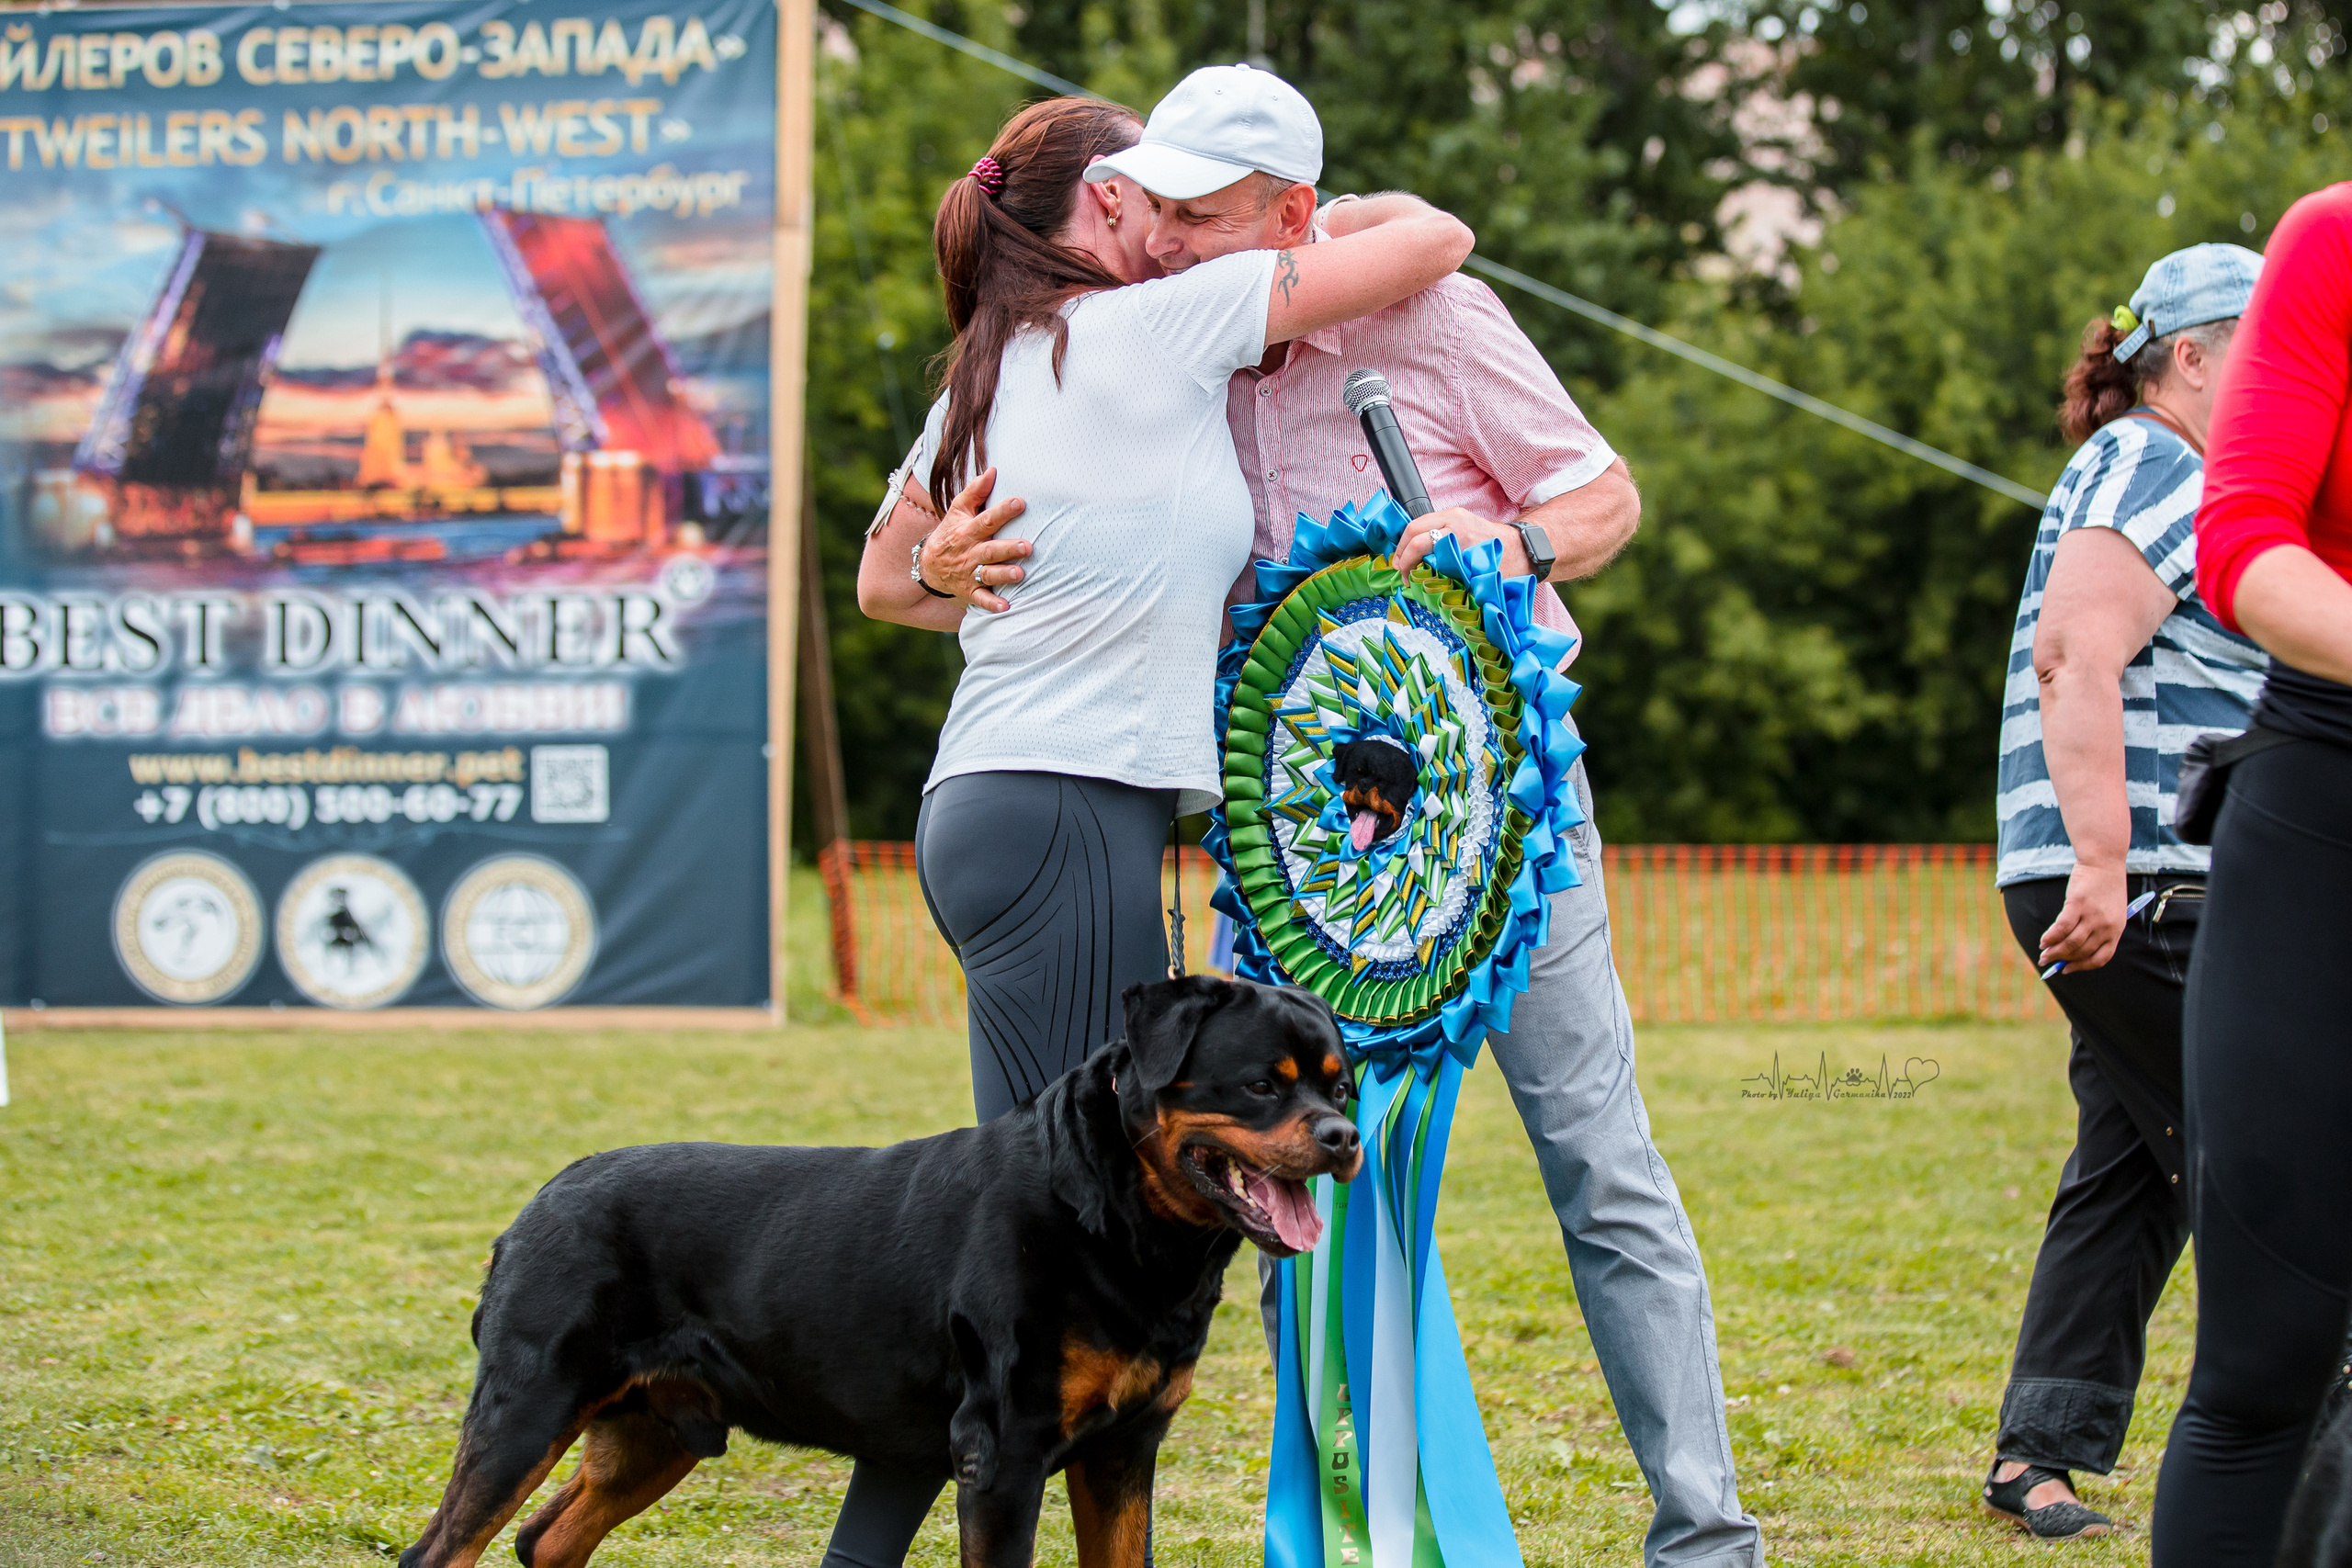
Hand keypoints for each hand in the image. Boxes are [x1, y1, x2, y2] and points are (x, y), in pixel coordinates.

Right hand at [918, 468, 1029, 611]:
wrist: (928, 565)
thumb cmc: (951, 533)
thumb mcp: (958, 510)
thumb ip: (975, 491)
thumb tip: (993, 470)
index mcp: (968, 531)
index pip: (987, 519)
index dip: (1003, 511)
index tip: (1020, 502)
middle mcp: (969, 552)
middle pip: (990, 549)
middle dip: (1008, 548)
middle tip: (1027, 546)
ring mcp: (969, 573)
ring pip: (987, 574)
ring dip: (1003, 574)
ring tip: (1020, 574)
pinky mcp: (969, 591)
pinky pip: (980, 599)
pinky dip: (991, 604)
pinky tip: (1006, 608)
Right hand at [1389, 506, 1531, 577]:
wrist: (1525, 548)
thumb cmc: (1508, 563)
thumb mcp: (1480, 574)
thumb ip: (1453, 578)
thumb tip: (1428, 589)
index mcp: (1459, 532)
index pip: (1420, 542)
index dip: (1407, 562)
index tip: (1406, 578)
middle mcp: (1454, 518)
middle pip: (1413, 529)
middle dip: (1401, 551)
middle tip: (1400, 571)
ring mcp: (1454, 515)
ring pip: (1418, 524)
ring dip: (1407, 544)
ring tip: (1405, 564)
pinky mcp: (1455, 517)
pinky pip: (1428, 525)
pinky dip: (1418, 539)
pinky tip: (1417, 555)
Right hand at [2037, 860, 2129, 971]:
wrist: (2104, 862)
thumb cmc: (2105, 887)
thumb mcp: (2110, 911)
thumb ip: (2096, 929)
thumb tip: (2070, 948)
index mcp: (2116, 930)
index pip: (2100, 958)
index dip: (2082, 966)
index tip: (2067, 969)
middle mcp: (2106, 926)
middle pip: (2081, 952)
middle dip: (2062, 959)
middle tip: (2047, 961)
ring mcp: (2092, 916)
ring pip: (2070, 943)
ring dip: (2054, 951)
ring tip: (2043, 952)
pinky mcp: (2078, 905)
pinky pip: (2061, 928)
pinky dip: (2050, 937)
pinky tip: (2043, 940)